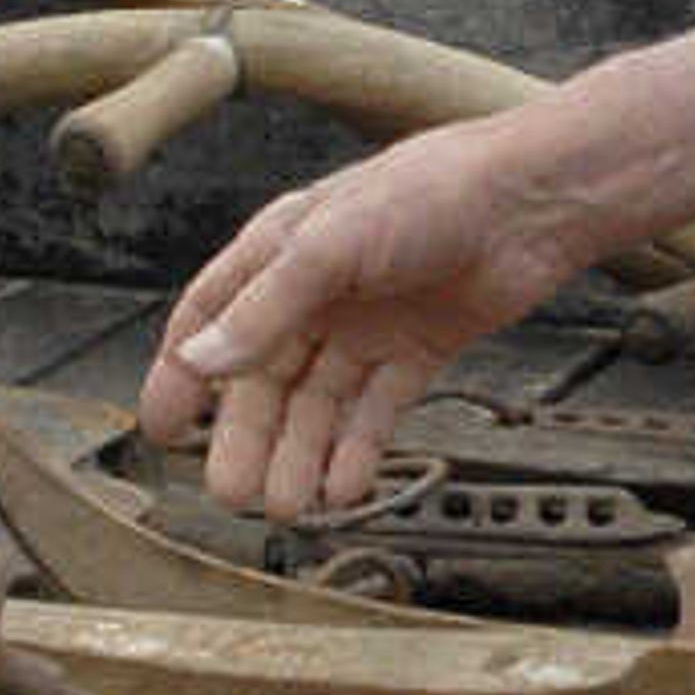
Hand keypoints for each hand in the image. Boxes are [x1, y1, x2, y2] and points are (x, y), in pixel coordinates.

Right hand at [137, 114, 615, 518]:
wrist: (532, 199)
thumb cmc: (434, 189)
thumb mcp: (332, 242)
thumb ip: (266, 306)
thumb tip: (201, 361)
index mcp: (282, 251)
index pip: (211, 319)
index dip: (182, 374)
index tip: (162, 430)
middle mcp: (319, 292)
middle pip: (267, 379)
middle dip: (248, 438)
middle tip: (231, 495)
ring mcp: (368, 323)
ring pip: (320, 404)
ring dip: (301, 455)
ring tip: (290, 506)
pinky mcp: (418, 348)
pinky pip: (376, 409)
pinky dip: (359, 450)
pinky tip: (344, 486)